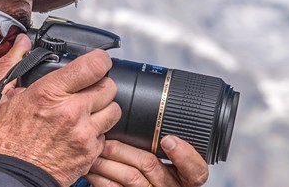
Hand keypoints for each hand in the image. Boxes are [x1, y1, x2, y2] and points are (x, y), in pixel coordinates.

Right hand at [0, 35, 121, 186]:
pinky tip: (80, 132)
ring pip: (114, 111)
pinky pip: (106, 135)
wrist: (10, 177)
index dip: (99, 60)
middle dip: (100, 84)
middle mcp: (72, 112)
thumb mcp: (1, 97)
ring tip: (86, 111)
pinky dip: (97, 132)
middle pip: (109, 86)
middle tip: (86, 89)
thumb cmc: (4, 141)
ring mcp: (84, 134)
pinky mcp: (90, 153)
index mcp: (50, 93)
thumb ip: (13, 64)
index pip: (94, 65)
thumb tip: (21, 43)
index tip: (96, 61)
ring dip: (103, 108)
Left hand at [86, 136, 208, 186]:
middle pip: (150, 164)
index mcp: (184, 177)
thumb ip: (164, 142)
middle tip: (106, 139)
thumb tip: (145, 110)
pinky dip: (100, 178)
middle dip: (123, 149)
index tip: (169, 139)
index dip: (184, 155)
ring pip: (130, 177)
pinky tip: (92, 169)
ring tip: (95, 149)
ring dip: (107, 161)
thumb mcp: (166, 158)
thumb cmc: (152, 174)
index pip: (195, 171)